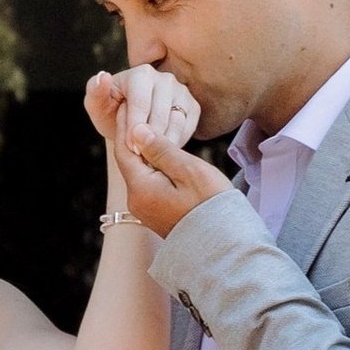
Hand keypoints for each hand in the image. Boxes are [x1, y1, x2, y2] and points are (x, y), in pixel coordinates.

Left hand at [86, 66, 200, 157]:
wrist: (130, 125)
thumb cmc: (110, 114)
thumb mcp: (97, 106)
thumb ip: (95, 92)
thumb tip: (104, 76)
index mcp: (140, 74)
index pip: (141, 103)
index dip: (135, 128)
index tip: (130, 148)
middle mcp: (165, 78)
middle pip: (161, 114)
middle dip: (149, 139)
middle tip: (140, 158)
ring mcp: (182, 91)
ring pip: (177, 121)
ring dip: (164, 144)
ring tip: (151, 157)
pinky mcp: (192, 106)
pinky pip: (188, 127)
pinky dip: (177, 142)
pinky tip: (163, 152)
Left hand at [110, 121, 233, 240]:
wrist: (224, 246)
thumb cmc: (211, 206)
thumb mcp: (188, 171)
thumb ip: (161, 150)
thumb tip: (137, 130)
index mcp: (141, 188)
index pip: (125, 149)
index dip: (126, 124)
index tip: (127, 103)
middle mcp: (137, 201)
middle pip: (130, 161)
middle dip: (133, 135)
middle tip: (137, 109)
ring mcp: (146, 210)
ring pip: (140, 172)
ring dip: (144, 151)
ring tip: (151, 127)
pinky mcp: (157, 215)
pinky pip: (150, 183)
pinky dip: (153, 166)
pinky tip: (162, 155)